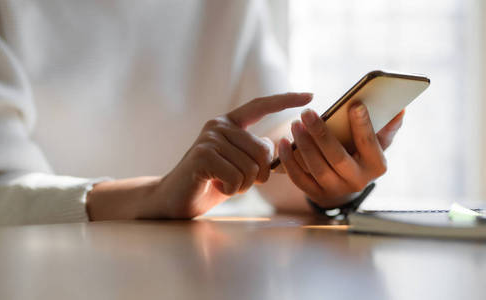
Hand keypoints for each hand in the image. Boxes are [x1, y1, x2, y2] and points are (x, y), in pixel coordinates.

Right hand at [148, 93, 312, 217]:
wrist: (175, 199)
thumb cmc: (211, 182)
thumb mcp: (238, 165)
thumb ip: (254, 154)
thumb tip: (274, 147)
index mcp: (229, 123)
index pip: (260, 106)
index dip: (286, 100)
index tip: (310, 96)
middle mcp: (219, 125)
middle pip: (263, 150)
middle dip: (258, 175)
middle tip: (239, 182)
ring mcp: (210, 139)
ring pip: (251, 167)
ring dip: (243, 185)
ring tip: (224, 183)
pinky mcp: (202, 155)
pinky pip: (236, 177)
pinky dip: (231, 190)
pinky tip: (216, 186)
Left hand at [277, 103, 403, 207]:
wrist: (346, 186)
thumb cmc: (362, 155)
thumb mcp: (378, 144)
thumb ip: (386, 128)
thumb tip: (399, 110)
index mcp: (376, 166)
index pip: (370, 144)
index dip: (363, 125)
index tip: (355, 104)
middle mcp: (357, 182)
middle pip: (337, 157)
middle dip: (321, 134)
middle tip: (307, 113)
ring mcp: (335, 190)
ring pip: (317, 167)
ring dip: (303, 145)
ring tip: (295, 124)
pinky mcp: (315, 193)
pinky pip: (299, 178)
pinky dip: (288, 161)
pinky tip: (282, 143)